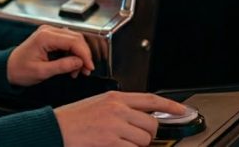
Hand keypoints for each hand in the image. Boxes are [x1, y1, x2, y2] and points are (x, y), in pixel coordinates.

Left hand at [7, 25, 94, 86]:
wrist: (8, 68)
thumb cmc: (20, 69)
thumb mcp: (42, 71)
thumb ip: (62, 66)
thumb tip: (79, 62)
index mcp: (45, 37)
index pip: (73, 41)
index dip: (84, 54)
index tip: (89, 67)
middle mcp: (48, 31)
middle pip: (76, 38)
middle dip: (84, 55)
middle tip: (86, 70)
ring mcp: (49, 33)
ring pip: (74, 40)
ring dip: (79, 55)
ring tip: (78, 71)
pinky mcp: (50, 38)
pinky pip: (67, 43)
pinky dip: (73, 54)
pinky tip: (72, 67)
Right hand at [55, 92, 185, 146]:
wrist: (55, 128)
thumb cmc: (73, 119)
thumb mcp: (98, 104)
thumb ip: (120, 108)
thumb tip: (140, 117)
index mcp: (115, 97)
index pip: (150, 99)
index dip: (170, 106)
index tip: (183, 110)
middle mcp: (117, 109)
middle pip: (151, 123)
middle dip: (147, 134)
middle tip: (133, 137)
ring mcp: (115, 125)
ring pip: (144, 139)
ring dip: (135, 144)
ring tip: (117, 141)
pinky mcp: (111, 141)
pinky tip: (112, 146)